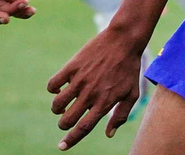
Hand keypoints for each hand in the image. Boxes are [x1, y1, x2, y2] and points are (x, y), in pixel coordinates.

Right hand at [48, 25, 144, 148]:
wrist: (124, 40)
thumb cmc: (130, 68)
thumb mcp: (131, 94)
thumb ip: (121, 115)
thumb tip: (109, 134)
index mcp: (104, 103)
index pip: (83, 128)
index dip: (71, 140)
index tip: (61, 147)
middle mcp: (90, 94)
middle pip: (67, 119)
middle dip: (63, 124)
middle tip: (66, 119)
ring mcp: (80, 80)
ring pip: (57, 104)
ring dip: (57, 109)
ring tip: (62, 105)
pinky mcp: (72, 67)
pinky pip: (53, 84)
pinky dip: (53, 90)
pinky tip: (60, 88)